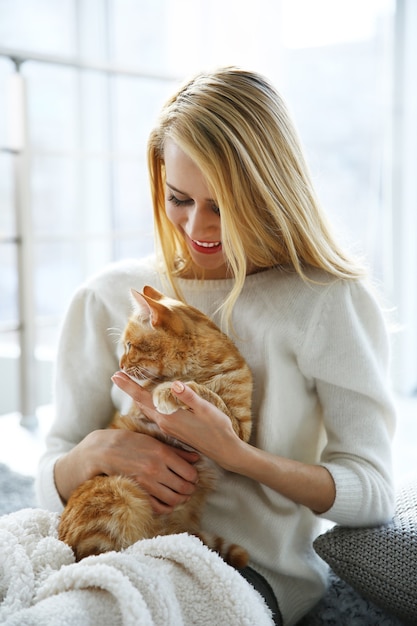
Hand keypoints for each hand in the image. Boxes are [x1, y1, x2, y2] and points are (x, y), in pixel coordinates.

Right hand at [54, 421, 198, 514]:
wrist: (105, 450)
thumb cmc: (133, 443)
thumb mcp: (156, 441)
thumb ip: (177, 451)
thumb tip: (197, 459)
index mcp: (163, 454)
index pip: (190, 473)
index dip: (194, 478)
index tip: (192, 477)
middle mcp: (156, 469)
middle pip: (184, 488)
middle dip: (190, 490)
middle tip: (189, 488)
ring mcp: (146, 483)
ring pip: (174, 500)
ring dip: (181, 500)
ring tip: (181, 496)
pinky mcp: (137, 492)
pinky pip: (158, 507)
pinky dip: (167, 508)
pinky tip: (168, 503)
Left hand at [111, 372, 241, 468]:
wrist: (223, 450)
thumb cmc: (217, 428)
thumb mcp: (205, 409)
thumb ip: (188, 397)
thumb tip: (174, 384)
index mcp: (169, 416)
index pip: (143, 398)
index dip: (129, 386)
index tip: (115, 375)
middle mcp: (164, 423)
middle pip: (141, 403)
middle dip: (129, 389)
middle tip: (117, 376)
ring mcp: (168, 428)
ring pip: (147, 409)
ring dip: (138, 397)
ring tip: (129, 386)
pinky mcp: (173, 430)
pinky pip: (155, 414)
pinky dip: (148, 404)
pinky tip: (149, 401)